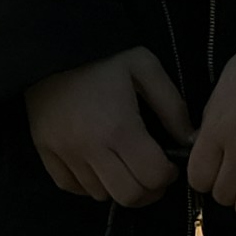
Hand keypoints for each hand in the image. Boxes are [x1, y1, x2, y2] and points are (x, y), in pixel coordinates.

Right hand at [28, 44, 189, 204]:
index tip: (167, 163)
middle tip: (150, 171)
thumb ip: (173, 106)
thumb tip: (190, 141)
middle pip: (129, 196)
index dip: (168, 175)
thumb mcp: (145, 67)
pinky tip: (96, 165)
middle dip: (148, 189)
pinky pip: (71, 186)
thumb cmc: (102, 54)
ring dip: (118, 185)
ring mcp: (65, 152)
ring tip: (122, 163)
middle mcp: (91, 147)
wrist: (50, 40)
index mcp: (120, 128)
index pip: (153, 178)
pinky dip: (88, 184)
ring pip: (101, 194)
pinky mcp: (45, 150)